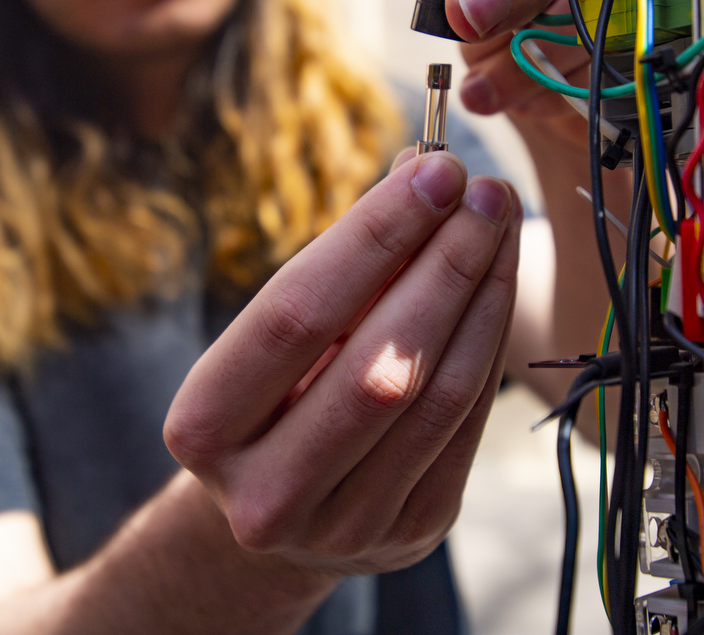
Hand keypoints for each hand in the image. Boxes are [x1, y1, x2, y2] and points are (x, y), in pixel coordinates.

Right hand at [164, 152, 521, 575]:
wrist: (282, 509)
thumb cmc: (275, 390)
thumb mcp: (282, 331)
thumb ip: (346, 258)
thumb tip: (421, 170)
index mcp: (204, 427)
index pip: (296, 314)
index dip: (374, 237)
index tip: (434, 170)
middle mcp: (266, 493)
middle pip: (378, 362)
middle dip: (443, 262)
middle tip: (484, 191)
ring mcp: (343, 527)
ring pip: (437, 395)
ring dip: (481, 296)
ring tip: (499, 224)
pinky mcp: (412, 532)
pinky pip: (466, 423)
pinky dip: (489, 342)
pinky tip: (500, 283)